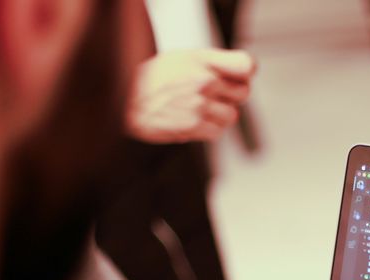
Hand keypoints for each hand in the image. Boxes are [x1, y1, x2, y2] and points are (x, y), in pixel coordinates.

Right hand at [127, 49, 255, 143]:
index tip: (239, 78)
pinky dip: (207, 129)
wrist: (124, 99)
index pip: (245, 65)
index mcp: (202, 60)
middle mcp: (203, 80)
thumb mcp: (182, 57)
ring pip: (231, 116)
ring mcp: (199, 104)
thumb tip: (243, 73)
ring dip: (218, 115)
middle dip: (230, 96)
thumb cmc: (151, 79)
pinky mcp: (193, 126)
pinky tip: (192, 120)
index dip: (245, 73)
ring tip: (198, 109)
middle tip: (214, 96)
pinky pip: (217, 132)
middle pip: (243, 93)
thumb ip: (212, 63)